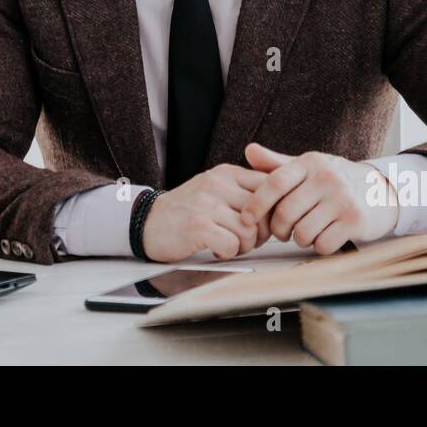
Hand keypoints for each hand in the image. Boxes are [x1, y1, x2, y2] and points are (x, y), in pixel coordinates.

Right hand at [141, 164, 274, 261]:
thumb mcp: (215, 189)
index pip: (270, 185)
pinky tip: (216, 250)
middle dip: (260, 232)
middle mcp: (218, 184)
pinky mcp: (197, 225)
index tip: (264, 223)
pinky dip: (228, 253)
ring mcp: (206, 203)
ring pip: (249, 230)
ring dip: (244, 246)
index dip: (273, 210)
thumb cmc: (186, 211)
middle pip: (263, 211)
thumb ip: (243, 190)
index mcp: (226, 173)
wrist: (146, 222)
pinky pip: (231, 245)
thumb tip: (280, 203)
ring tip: (229, 245)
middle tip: (245, 239)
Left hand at [237, 143, 398, 254]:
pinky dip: (319, 247)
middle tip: (284, 232)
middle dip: (279, 230)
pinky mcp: (356, 220)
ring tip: (307, 232)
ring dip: (300, 240)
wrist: (382, 190)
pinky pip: (323, 244)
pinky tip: (325, 237)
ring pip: (303, 232)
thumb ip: (278, 164)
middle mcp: (326, 178)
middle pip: (285, 213)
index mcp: (310, 163)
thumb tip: (249, 151)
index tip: (247, 218)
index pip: (276, 182)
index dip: (256, 203)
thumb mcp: (309, 167)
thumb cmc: (337, 181)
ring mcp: (343, 199)